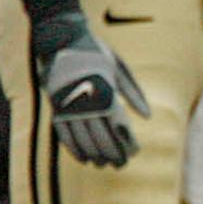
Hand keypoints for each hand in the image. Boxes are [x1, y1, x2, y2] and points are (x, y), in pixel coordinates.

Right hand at [32, 12, 147, 167]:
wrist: (61, 38)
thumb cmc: (96, 52)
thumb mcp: (119, 68)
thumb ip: (133, 92)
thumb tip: (147, 116)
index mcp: (105, 91)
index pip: (118, 127)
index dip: (126, 143)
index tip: (133, 153)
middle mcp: (86, 102)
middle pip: (101, 137)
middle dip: (112, 154)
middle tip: (120, 165)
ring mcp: (68, 106)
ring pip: (82, 139)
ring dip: (93, 155)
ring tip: (102, 164)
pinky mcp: (55, 107)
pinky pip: (64, 134)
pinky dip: (74, 149)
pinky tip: (83, 158)